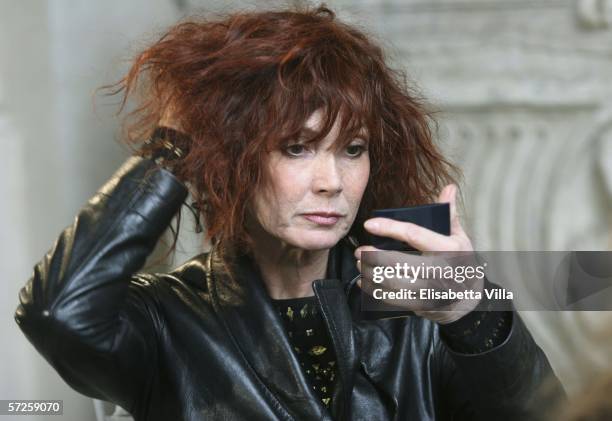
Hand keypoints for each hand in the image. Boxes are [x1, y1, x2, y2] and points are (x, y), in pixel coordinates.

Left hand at [354, 184, 482, 323]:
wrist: (470, 301)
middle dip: (373, 256)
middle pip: (398, 261)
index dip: (389, 228)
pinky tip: (364, 282)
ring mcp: (429, 290)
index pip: (413, 234)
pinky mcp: (421, 305)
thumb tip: (448, 187)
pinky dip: (374, 291)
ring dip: (371, 273)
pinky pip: (392, 299)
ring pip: (392, 282)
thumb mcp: (460, 238)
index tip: (369, 224)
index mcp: (447, 249)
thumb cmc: (461, 263)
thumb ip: (449, 214)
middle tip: (360, 250)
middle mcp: (438, 270)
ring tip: (360, 264)